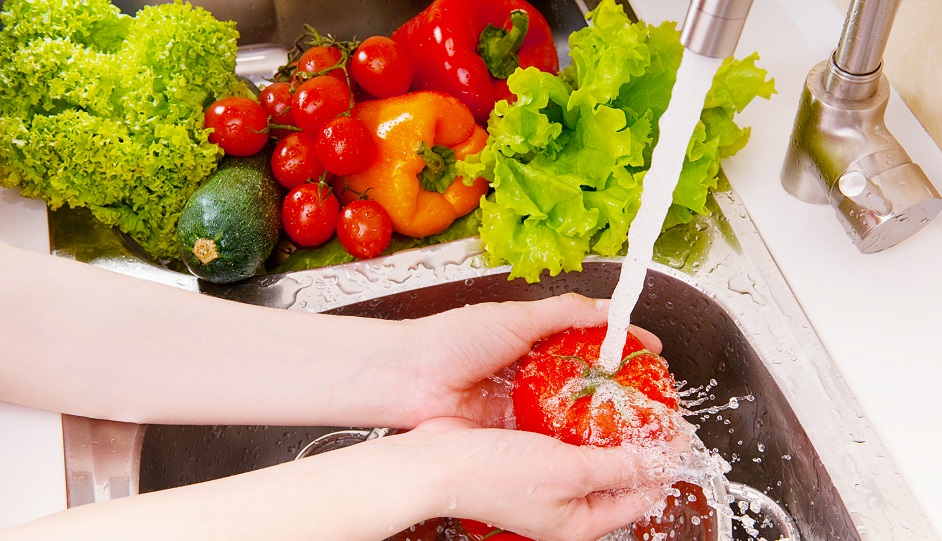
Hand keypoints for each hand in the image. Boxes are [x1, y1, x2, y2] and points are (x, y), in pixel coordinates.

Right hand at [392, 417, 685, 540]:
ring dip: (608, 428)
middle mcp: (565, 504)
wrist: (437, 460)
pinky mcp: (528, 455)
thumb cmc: (495, 475)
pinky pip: (563, 437)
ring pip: (591, 452)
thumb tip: (659, 462)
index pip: (638, 498)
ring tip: (626, 398)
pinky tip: (582, 397)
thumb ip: (618, 468)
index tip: (678, 434)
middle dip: (638, 445)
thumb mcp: (570, 472)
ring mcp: (546, 480)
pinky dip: (577, 419)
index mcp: (579, 522)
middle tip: (655, 412)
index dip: (663, 466)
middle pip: (617, 475)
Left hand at [395, 293, 661, 427]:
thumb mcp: (516, 318)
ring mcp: (524, 405)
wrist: (409, 380)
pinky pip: (550, 439)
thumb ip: (564, 312)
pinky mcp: (512, 434)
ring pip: (572, 414)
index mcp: (534, 340)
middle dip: (620, 391)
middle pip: (587, 383)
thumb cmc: (453, 340)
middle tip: (653, 400)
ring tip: (637, 427)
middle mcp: (533, 374)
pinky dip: (572, 443)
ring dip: (600, 421)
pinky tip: (599, 448)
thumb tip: (610, 309)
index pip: (590, 341)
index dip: (622, 347)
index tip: (654, 354)